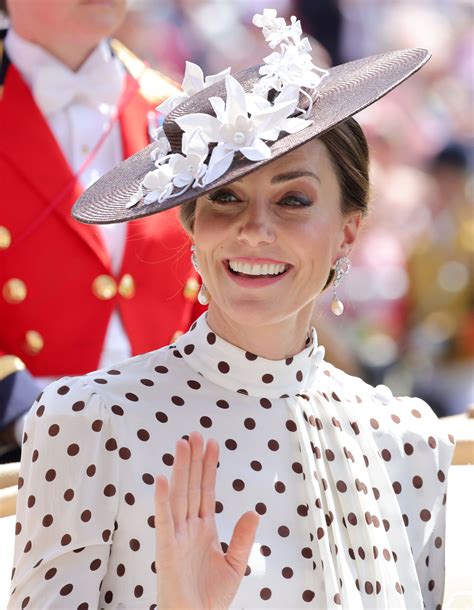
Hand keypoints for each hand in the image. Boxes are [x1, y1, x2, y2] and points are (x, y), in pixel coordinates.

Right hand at [155, 432, 258, 609]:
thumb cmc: (209, 599)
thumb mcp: (234, 565)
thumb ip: (243, 538)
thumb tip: (253, 511)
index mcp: (203, 529)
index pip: (207, 491)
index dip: (209, 467)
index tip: (211, 444)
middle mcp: (188, 528)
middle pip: (192, 487)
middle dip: (194, 460)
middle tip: (196, 434)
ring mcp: (176, 537)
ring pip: (179, 496)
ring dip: (180, 470)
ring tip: (183, 445)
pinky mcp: (166, 550)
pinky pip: (164, 521)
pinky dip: (162, 501)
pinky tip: (163, 480)